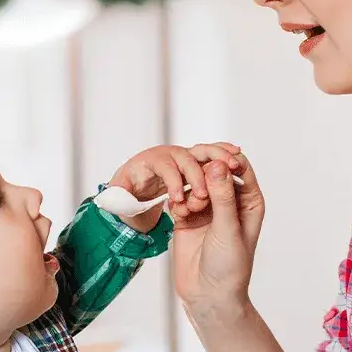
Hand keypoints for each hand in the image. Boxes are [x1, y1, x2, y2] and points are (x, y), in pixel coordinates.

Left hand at [106, 142, 242, 232]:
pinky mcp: (193, 162)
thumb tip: (114, 200)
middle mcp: (167, 154)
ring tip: (234, 165)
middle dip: (197, 174)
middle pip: (185, 156)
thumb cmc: (128, 190)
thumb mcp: (119, 196)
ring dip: (217, 157)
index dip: (172, 182)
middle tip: (205, 195)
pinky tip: (237, 159)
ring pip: (201, 151)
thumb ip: (118, 199)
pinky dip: (223, 154)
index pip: (163, 167)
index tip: (178, 200)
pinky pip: (210, 155)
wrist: (136, 184)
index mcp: (148, 161)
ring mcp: (182, 156)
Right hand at [170, 155, 264, 309]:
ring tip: (191, 208)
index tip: (213, 166)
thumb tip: (218, 165)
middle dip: (203, 176)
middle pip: (214, 170)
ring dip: (190, 189)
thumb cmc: (229, 266)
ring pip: (195, 181)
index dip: (227, 160)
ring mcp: (207, 207)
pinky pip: (180, 196)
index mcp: (248, 200)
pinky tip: (180, 214)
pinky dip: (179, 201)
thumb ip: (223, 196)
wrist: (208, 295)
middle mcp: (229, 200)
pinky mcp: (187, 216)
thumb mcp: (227, 229)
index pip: (240, 167)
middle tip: (199, 194)